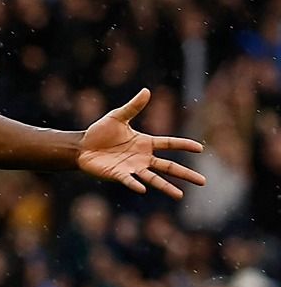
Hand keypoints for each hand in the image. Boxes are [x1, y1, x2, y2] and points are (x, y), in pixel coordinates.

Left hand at [78, 88, 205, 198]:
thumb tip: (146, 90)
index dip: (183, 145)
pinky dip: (135, 184)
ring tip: (180, 195)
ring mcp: (132, 168)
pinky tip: (143, 189)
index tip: (200, 149)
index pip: (169, 144)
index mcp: (145, 143)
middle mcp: (142, 158)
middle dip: (185, 174)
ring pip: (153, 179)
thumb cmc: (100, 132)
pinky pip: (129, 180)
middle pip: (168, 166)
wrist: (82, 146)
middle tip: (203, 182)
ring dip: (166, 187)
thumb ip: (133, 106)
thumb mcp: (117, 116)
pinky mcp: (118, 175)